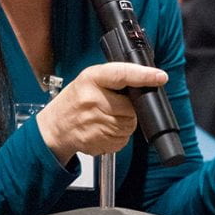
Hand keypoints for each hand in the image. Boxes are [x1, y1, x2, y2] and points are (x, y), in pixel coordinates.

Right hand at [35, 62, 167, 164]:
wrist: (54, 128)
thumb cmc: (74, 102)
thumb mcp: (89, 80)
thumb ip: (114, 79)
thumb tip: (144, 82)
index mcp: (91, 79)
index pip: (122, 74)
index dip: (144, 76)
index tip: (160, 77)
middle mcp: (92, 99)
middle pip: (131, 107)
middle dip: (130, 109)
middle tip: (117, 107)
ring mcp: (94, 122)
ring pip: (129, 125)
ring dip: (125, 124)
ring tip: (108, 118)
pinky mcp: (97, 140)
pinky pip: (122, 140)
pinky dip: (119, 137)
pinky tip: (104, 130)